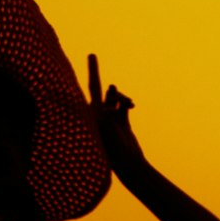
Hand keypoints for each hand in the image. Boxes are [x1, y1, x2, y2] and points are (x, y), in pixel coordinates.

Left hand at [87, 54, 145, 176]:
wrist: (128, 163)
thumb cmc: (113, 146)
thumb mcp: (105, 123)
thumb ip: (106, 102)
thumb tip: (112, 86)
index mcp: (90, 116)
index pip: (88, 90)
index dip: (89, 73)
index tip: (89, 57)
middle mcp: (97, 115)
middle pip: (98, 89)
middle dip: (99, 77)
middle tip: (93, 58)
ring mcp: (109, 118)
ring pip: (114, 96)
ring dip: (120, 96)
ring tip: (128, 103)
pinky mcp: (121, 122)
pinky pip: (123, 105)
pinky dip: (127, 103)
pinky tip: (132, 106)